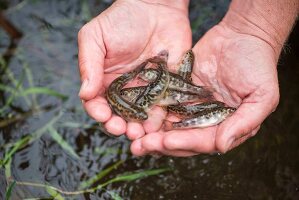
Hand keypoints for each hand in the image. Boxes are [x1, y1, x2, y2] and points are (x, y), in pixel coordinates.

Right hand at [78, 0, 190, 136]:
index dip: (99, 113)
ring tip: (141, 134)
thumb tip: (84, 93)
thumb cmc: (122, 20)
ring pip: (142, 116)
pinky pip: (164, 107)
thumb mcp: (95, 37)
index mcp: (105, 80)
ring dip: (140, 129)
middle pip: (120, 115)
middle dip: (120, 125)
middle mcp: (125, 90)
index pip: (97, 103)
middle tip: (124, 130)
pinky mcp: (166, 88)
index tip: (104, 116)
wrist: (156, 8)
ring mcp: (146, 91)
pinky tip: (160, 126)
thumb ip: (88, 64)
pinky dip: (162, 119)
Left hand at [130, 23, 279, 155]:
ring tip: (133, 137)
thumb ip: (245, 123)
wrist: (242, 35)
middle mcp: (206, 120)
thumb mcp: (262, 95)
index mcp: (226, 126)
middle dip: (161, 143)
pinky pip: (163, 103)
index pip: (203, 141)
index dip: (184, 142)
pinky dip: (151, 111)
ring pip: (169, 124)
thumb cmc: (257, 65)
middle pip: (182, 137)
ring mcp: (192, 106)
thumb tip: (222, 146)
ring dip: (151, 132)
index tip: (166, 142)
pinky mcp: (180, 92)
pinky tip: (136, 115)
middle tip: (141, 146)